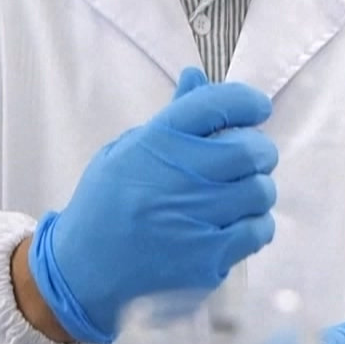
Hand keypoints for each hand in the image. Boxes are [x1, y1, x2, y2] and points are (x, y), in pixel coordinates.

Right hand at [28, 68, 277, 343]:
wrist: (83, 268)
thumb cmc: (107, 201)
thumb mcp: (129, 149)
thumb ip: (172, 116)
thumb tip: (197, 75)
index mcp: (157, 142)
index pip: (217, 104)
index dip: (247, 101)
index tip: (257, 108)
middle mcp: (179, 177)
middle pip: (252, 150)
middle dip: (259, 150)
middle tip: (250, 158)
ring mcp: (195, 220)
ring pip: (261, 192)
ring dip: (257, 190)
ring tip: (239, 194)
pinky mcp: (206, 258)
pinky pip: (258, 231)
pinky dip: (256, 225)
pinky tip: (236, 224)